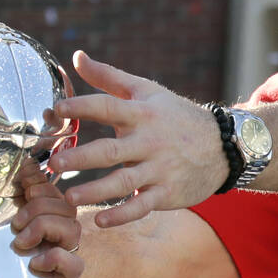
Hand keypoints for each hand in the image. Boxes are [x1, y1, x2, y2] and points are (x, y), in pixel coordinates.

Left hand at [10, 169, 84, 277]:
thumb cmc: (14, 258)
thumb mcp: (16, 223)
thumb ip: (23, 197)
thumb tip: (28, 166)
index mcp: (54, 215)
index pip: (54, 190)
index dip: (37, 186)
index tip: (22, 191)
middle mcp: (67, 229)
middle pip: (63, 206)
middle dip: (33, 210)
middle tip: (16, 227)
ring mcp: (71, 251)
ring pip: (69, 228)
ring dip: (39, 230)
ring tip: (21, 244)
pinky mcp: (72, 274)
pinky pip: (70, 260)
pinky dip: (50, 259)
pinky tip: (34, 265)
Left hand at [48, 50, 227, 227]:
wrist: (223, 146)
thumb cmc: (175, 116)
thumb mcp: (147, 91)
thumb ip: (109, 77)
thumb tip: (76, 56)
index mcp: (142, 114)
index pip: (109, 107)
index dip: (83, 107)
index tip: (57, 109)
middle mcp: (150, 141)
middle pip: (111, 150)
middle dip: (81, 157)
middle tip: (54, 163)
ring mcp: (160, 169)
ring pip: (124, 182)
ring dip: (96, 191)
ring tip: (69, 197)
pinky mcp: (168, 192)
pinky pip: (142, 206)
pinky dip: (122, 215)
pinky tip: (100, 221)